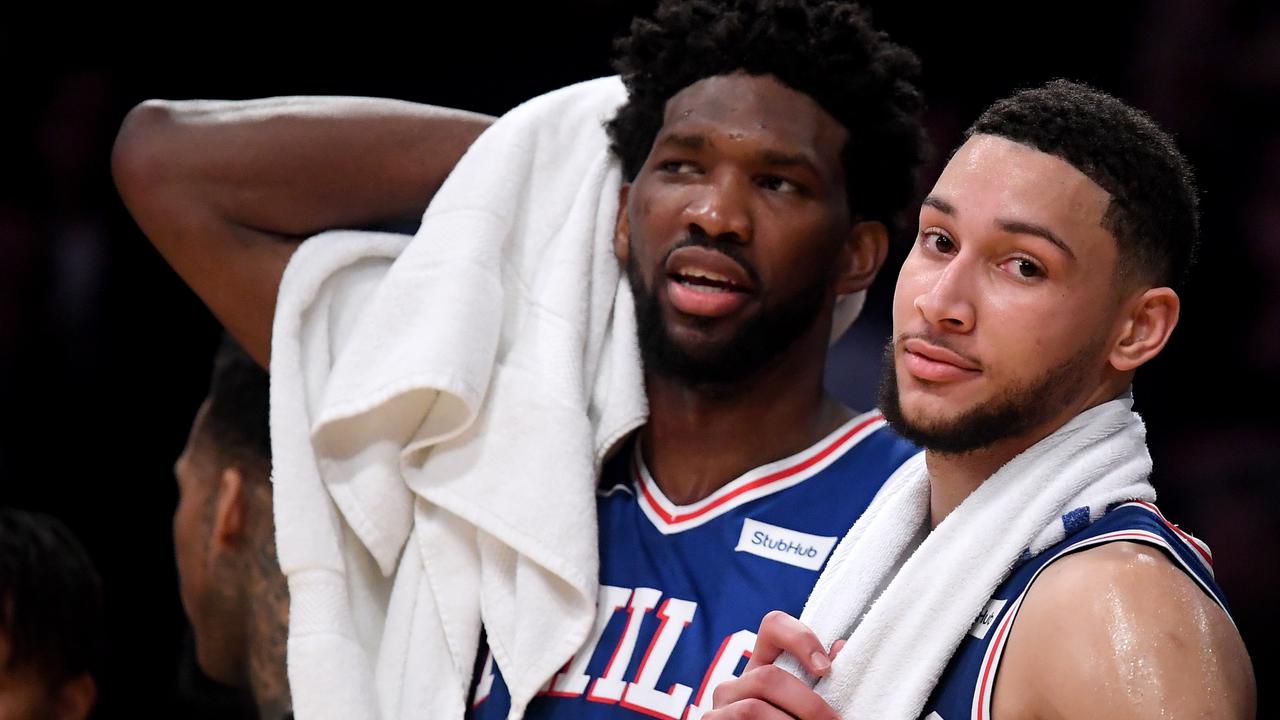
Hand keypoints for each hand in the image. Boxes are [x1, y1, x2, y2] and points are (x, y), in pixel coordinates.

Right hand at [704, 611, 844, 718]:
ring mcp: (719, 708)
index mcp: (763, 669)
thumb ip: (820, 683)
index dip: (800, 638)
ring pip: (753, 708)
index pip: (773, 626)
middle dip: (807, 704)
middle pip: (767, 676)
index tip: (826, 668)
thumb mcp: (804, 709)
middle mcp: (736, 683)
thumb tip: (842, 648)